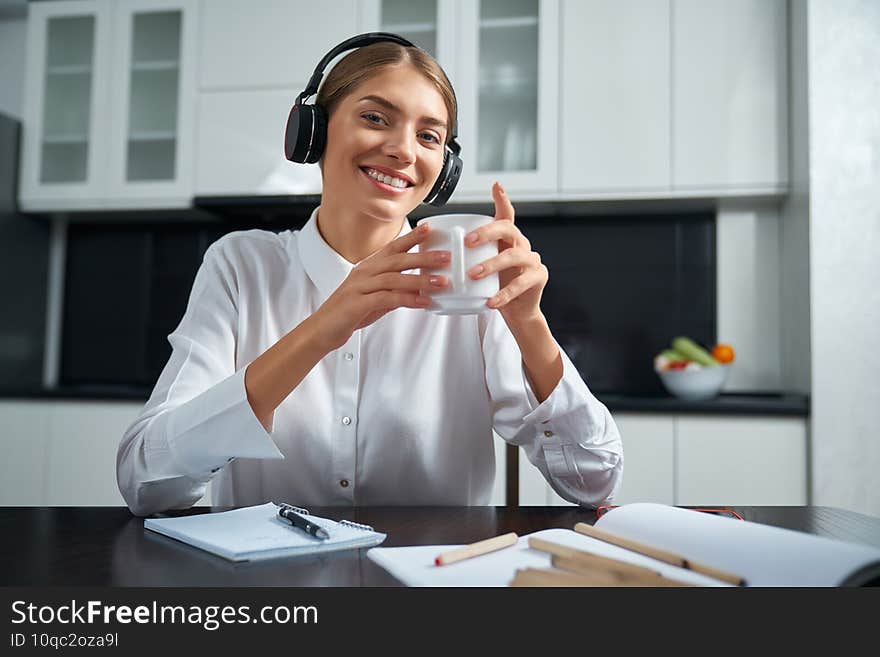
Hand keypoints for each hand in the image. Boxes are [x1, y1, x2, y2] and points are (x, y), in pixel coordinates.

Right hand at [312, 224, 449, 350]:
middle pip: (397, 260)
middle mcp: (364, 273)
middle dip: (423, 257)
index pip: (392, 248)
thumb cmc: (348, 312)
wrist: (322, 330)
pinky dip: (408, 299)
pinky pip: (387, 299)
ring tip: (442, 282)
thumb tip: (417, 290)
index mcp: (368, 268)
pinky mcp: (358, 303)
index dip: (411, 238)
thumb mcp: (375, 299)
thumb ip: (394, 291)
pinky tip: (424, 302)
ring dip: (420, 279)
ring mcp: (360, 287)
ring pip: (394, 278)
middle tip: (446, 256)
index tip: (429, 229)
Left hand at [465, 182, 547, 325]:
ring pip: (514, 255)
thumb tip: (430, 250)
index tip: (495, 186)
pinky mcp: (537, 278)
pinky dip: (504, 293)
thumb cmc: (494, 286)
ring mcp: (532, 260)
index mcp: (506, 238)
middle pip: (508, 229)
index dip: (502, 199)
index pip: (506, 214)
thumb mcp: (478, 267)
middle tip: (467, 242)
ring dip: (491, 263)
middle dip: (487, 232)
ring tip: (473, 274)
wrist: (516, 311)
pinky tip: (491, 301)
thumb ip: (463, 257)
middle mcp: (521, 244)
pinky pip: (521, 283)